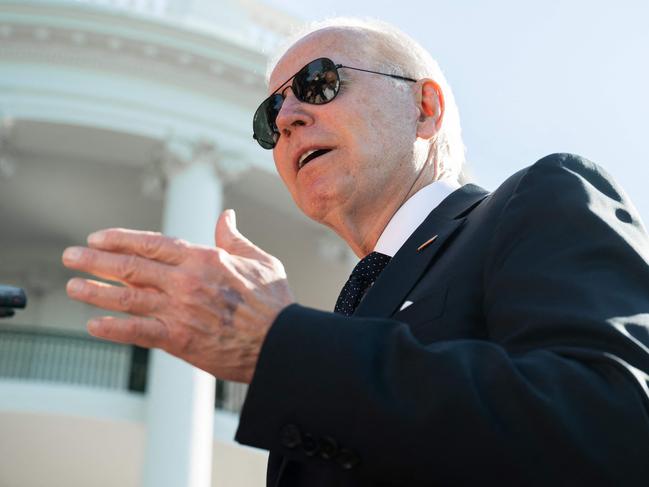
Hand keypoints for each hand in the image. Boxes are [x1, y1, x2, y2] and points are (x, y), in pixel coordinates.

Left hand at [62, 209, 293, 382]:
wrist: (281, 342)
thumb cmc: (274, 302)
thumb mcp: (260, 260)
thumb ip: (235, 238)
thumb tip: (226, 216)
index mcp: (204, 258)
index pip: (151, 244)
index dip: (120, 239)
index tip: (98, 238)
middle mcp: (185, 281)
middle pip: (131, 267)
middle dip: (96, 261)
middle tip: (70, 256)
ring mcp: (179, 310)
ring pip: (128, 297)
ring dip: (96, 291)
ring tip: (71, 287)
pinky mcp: (179, 339)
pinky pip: (138, 332)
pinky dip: (114, 328)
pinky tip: (94, 325)